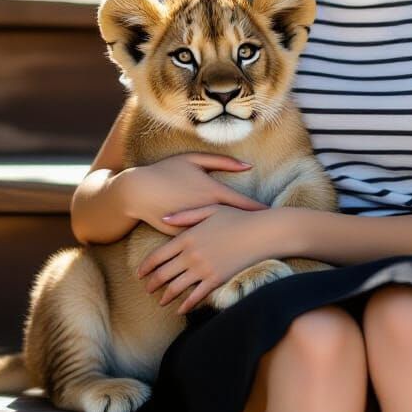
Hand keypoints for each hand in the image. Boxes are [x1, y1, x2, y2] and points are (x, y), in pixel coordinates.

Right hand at [119, 152, 268, 236]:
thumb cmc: (166, 171)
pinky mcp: (183, 238)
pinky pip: (203, 243)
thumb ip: (222, 161)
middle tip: (272, 232)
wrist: (137, 192)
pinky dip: (215, 247)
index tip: (275, 215)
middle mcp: (206, 211)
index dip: (260, 210)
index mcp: (212, 191)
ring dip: (237, 240)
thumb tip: (248, 165)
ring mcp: (195, 227)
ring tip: (255, 244)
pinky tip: (228, 252)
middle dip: (254, 227)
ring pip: (221, 236)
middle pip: (236, 222)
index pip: (243, 203)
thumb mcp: (193, 159)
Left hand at [137, 205, 276, 314]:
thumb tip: (163, 219)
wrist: (261, 232)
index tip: (139, 273)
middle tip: (147, 289)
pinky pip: (196, 296)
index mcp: (187, 237)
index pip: (158, 256)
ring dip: (166, 296)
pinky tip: (181, 310)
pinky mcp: (216, 280)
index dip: (146, 267)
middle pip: (163, 274)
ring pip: (176, 287)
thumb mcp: (210, 209)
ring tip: (161, 301)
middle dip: (152, 283)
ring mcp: (203, 269)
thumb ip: (185, 215)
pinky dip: (186, 305)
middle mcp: (191, 255)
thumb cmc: (237, 217)